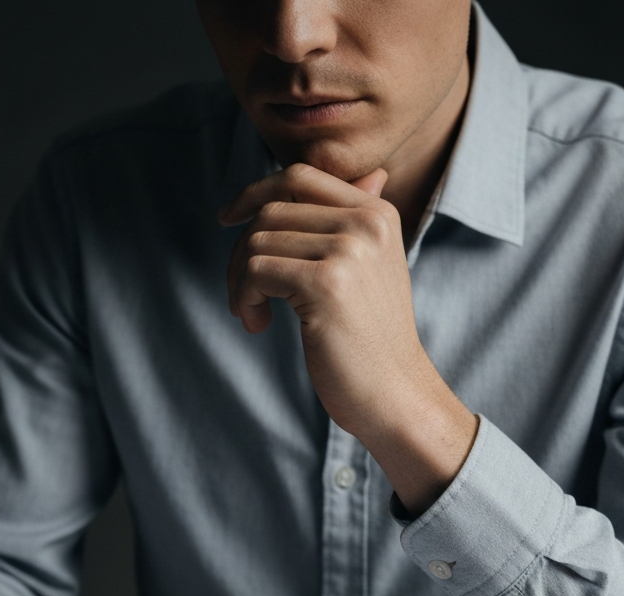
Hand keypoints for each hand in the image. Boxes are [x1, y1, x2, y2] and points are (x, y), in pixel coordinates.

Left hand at [220, 162, 477, 514]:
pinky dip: (243, 299)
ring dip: (239, 282)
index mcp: (377, 214)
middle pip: (270, 211)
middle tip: (242, 294)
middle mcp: (366, 223)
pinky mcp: (326, 284)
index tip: (228, 220)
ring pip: (257, 242)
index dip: (255, 193)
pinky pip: (255, 271)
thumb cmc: (373, 342)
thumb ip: (357, 224)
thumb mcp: (372, 271)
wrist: (395, 394)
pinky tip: (257, 324)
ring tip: (252, 315)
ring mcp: (348, 251)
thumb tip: (370, 174)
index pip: (299, 176)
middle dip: (241, 251)